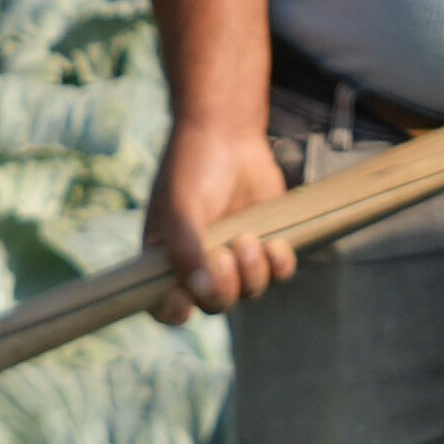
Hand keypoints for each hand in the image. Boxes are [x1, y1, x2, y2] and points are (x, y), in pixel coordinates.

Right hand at [148, 121, 302, 314]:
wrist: (228, 132)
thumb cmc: (193, 165)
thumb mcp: (181, 205)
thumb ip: (185, 247)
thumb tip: (200, 290)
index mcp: (166, 258)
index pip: (164, 305)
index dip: (174, 311)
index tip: (186, 305)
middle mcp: (199, 264)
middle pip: (214, 305)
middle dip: (224, 288)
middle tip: (227, 254)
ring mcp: (234, 257)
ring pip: (249, 292)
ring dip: (253, 273)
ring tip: (249, 238)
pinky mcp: (264, 245)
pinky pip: (278, 275)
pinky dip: (279, 265)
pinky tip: (275, 244)